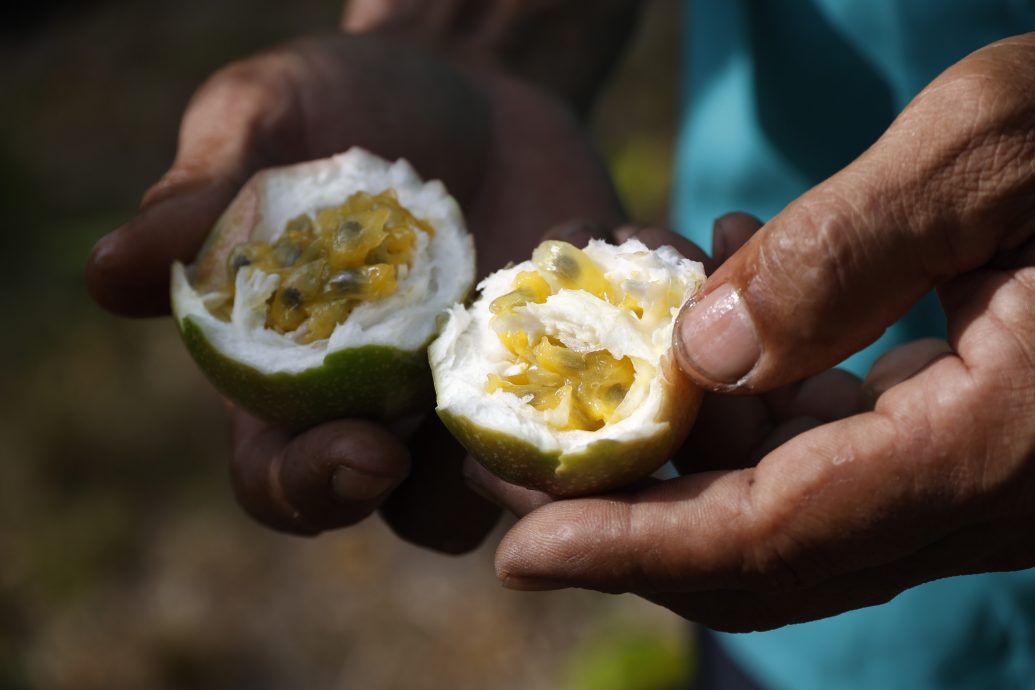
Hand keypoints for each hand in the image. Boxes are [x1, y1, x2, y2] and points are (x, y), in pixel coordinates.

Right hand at [85, 33, 622, 545]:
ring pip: (530, 477)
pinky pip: (627, 390)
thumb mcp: (261, 123)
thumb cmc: (337, 108)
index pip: (289, 481)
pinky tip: (650, 272)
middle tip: (494, 456)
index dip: (315, 490)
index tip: (360, 454)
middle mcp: (402, 410)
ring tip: (604, 399)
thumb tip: (105, 271)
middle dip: (456, 497)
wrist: (461, 84)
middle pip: (421, 508)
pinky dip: (652, 350)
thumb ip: (204, 198)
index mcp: (303, 384)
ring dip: (569, 459)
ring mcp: (501, 394)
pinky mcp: (588, 357)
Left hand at [475, 34, 1034, 628]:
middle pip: (770, 547)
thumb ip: (850, 254)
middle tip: (518, 479)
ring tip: (606, 375)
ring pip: (800, 503)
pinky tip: (724, 320)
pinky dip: (764, 406)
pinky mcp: (985, 441)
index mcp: (994, 447)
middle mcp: (990, 495)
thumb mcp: (997, 151)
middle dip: (633, 519)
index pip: (769, 534)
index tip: (520, 553)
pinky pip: (846, 450)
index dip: (631, 547)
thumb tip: (704, 352)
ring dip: (690, 452)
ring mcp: (990, 479)